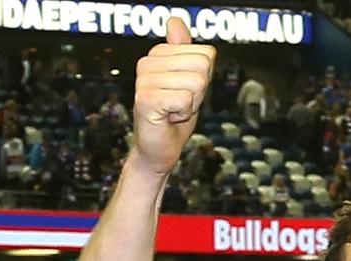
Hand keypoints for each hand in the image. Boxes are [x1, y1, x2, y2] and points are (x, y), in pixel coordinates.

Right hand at [132, 18, 215, 176]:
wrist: (159, 150)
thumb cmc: (174, 117)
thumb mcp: (188, 81)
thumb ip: (186, 52)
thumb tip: (174, 20)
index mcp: (158, 55)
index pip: (205, 54)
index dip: (204, 79)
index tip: (186, 93)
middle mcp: (147, 63)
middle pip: (202, 66)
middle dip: (199, 91)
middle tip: (180, 104)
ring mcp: (144, 80)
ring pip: (196, 82)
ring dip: (191, 104)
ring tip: (173, 111)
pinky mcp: (145, 99)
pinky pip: (185, 99)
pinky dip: (183, 114)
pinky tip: (167, 118)